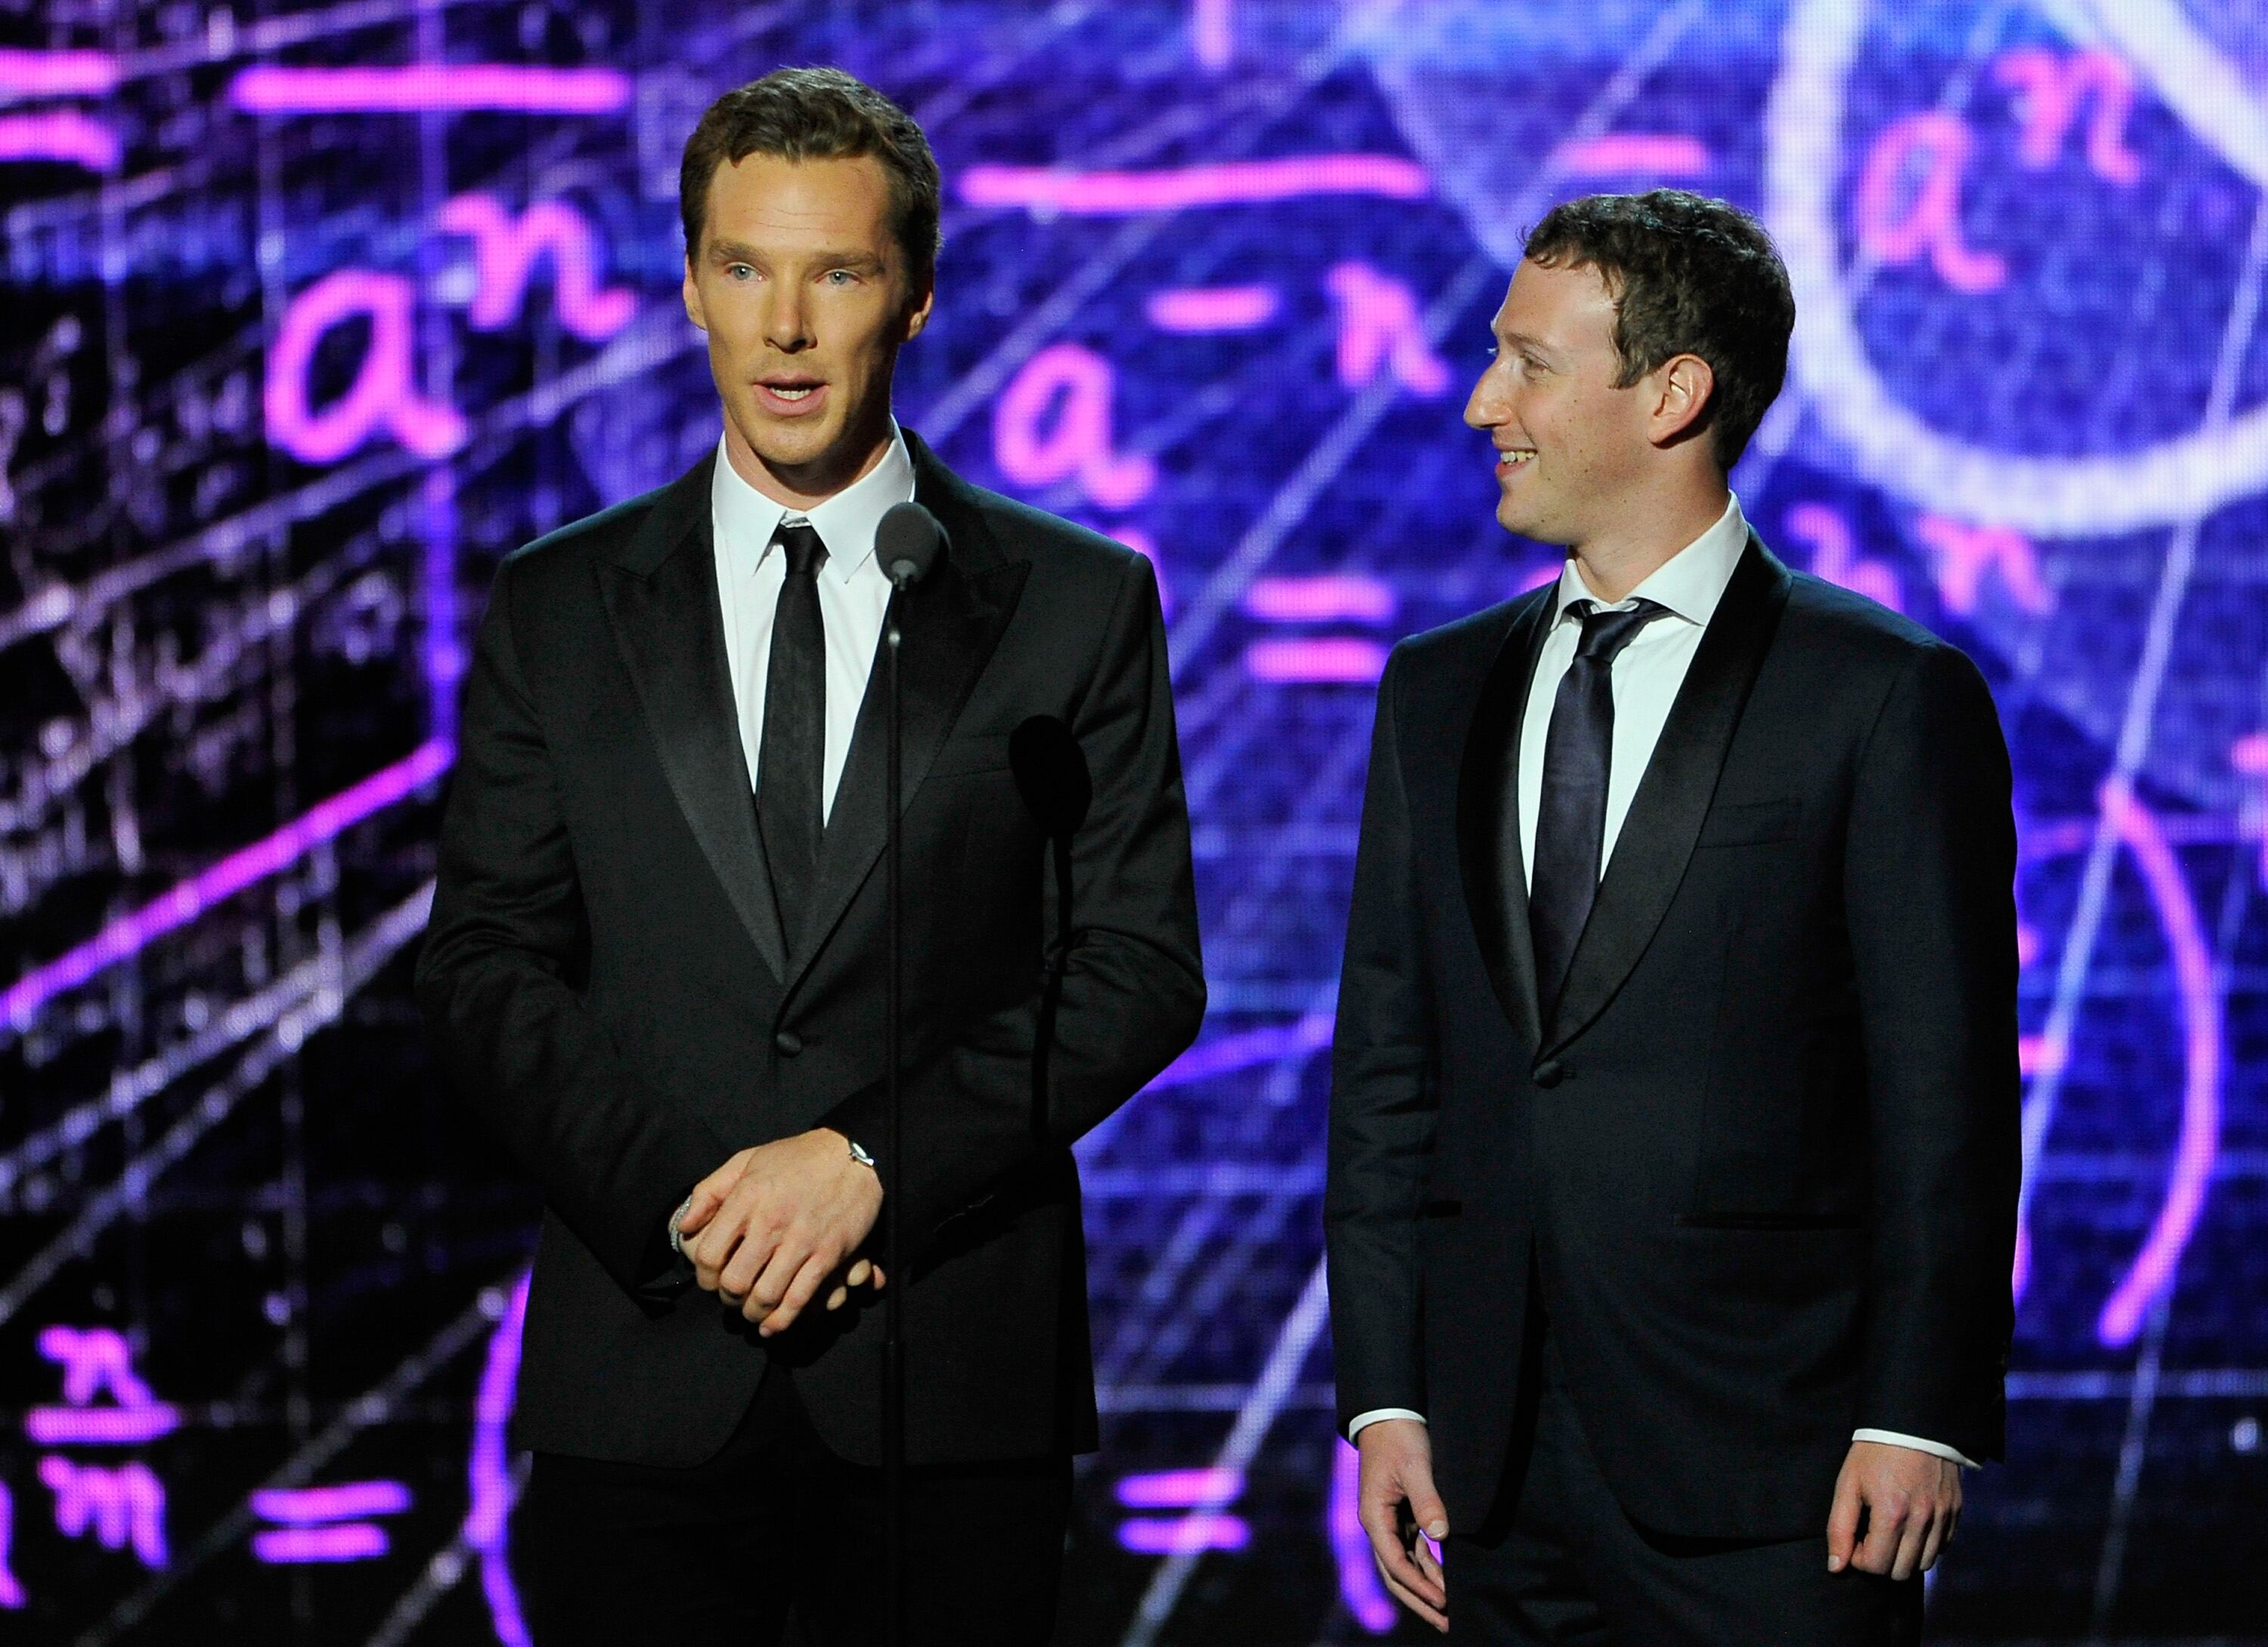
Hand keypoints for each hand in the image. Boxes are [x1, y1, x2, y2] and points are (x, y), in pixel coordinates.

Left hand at [676, 1130, 884, 1336]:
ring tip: (752, 1312)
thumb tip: (684, 1226)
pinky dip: (782, 1320)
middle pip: (735, 1281)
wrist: (853, 1154)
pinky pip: (799, 1299)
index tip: (711, 1281)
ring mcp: (801, 1241)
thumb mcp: (747, 1160)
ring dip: (753, 1313)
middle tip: (732, 1298)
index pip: (709, 1254)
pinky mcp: (828, 1255)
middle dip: (728, 1298)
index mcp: (746, 1198)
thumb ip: (710, 1191)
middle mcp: (770, 1222)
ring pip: (765, 1296)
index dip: (704, 1277)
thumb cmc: (796, 1157)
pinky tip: (773, 1325)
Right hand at [1355, 1418, 1448, 1632]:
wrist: (1389, 1415)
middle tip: (1446, 1622)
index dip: (1418, 1585)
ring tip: (1451, 1609)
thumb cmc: (1399, 1438)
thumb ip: (1428, 1501)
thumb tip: (1440, 1536)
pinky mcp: (1403, 1516)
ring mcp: (1390, 1522)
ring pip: (1406, 1565)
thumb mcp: (1415, 1467)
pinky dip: (1428, 1567)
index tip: (1442, 1600)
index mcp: (1374, 1517)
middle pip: (1396, 1574)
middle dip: (1420, 1600)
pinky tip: (1446, 1579)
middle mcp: (1379, 1525)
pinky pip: (1414, 1550)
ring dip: (1426, 1586)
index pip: (1394, 1562)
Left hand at [1827, 1440, 1961, 1579]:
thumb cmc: (1873, 1453)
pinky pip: (1942, 1547)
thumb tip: (1836, 1567)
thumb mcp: (1847, 1484)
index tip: (1856, 1540)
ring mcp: (1943, 1517)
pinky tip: (1911, 1526)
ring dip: (1904, 1557)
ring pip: (1925, 1565)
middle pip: (1901, 1572)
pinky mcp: (1955, 1512)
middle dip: (1881, 1561)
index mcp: (1891, 1514)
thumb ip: (1839, 1528)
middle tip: (1872, 1537)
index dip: (1859, 1559)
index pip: (1876, 1566)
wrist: (1912, 1424)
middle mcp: (1922, 1521)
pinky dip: (1925, 1546)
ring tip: (1891, 1532)